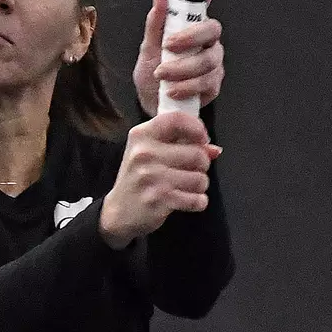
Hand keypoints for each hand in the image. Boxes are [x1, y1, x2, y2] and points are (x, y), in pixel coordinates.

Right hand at [99, 111, 222, 248]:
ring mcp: (152, 177)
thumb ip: (181, 144)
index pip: (177, 119)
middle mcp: (145, 153)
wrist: (118, 212)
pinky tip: (186, 200)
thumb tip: (214, 149)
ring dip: (199, 185)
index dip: (197, 128)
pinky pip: (197, 200)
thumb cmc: (138, 178)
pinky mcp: (160, 200)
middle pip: (197, 153)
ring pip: (200, 178)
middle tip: (192, 169)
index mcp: (142, 135)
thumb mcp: (150, 153)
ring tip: (186, 186)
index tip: (202, 139)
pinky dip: (197, 202)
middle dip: (202, 164)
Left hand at [132, 0, 226, 117]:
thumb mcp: (146, 48)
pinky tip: (172, 89)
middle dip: (190, 37)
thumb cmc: (151, 73)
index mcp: (189, 25)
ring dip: (183, 68)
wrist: (154, 106)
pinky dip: (187, 86)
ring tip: (162, 75)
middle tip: (168, 47)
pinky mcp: (214, 84)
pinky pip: (207, 81)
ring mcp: (212, 62)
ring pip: (208, 59)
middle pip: (212, 29)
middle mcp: (206, 40)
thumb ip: (155, 24)